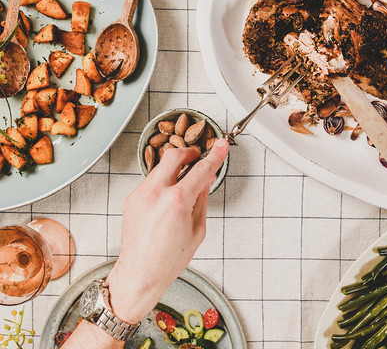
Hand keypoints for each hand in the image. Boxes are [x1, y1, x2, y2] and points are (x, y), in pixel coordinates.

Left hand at [105, 140, 228, 323]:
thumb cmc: (168, 259)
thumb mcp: (197, 229)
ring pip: (160, 167)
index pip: (200, 170)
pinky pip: (151, 181)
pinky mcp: (132, 200)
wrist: (140, 273)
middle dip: (189, 153)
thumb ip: (201, 199)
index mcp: (176, 202)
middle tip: (198, 158)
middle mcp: (155, 194)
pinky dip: (163, 182)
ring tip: (184, 184)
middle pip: (174, 156)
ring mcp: (140, 195)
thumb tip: (205, 180)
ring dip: (175, 170)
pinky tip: (169, 196)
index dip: (214, 156)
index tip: (221, 146)